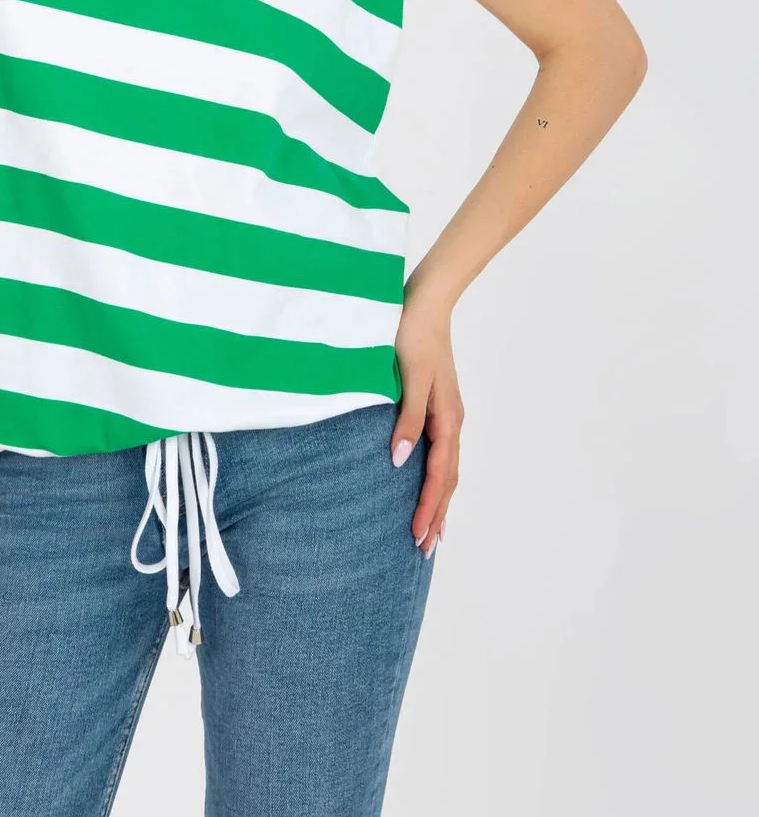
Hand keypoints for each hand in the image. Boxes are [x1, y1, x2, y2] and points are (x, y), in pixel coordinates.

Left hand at [389, 299, 463, 555]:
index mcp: (446, 417)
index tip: (416, 537)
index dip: (428, 508)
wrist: (425, 301)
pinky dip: (438, 477)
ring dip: (439, 500)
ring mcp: (447, 414)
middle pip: (448, 479)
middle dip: (437, 515)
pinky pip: (441, 452)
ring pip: (447, 468)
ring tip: (431, 530)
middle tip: (424, 549)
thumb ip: (406, 419)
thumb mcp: (407, 376)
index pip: (439, 476)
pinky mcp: (438, 405)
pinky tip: (428, 483)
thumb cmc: (412, 335)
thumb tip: (399, 461)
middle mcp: (451, 420)